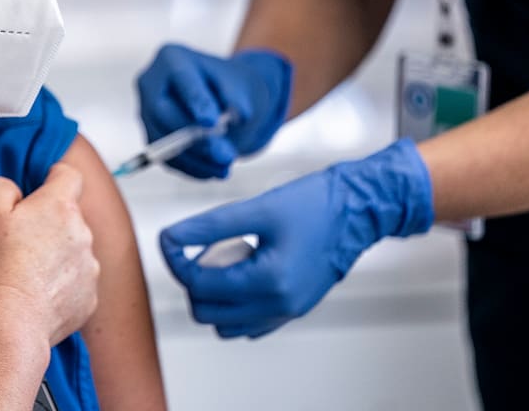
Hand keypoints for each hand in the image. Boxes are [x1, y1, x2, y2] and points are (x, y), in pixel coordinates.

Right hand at [0, 163, 99, 347]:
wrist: (10, 324)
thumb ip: (0, 187)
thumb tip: (13, 190)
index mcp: (59, 206)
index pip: (69, 176)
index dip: (54, 177)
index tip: (40, 187)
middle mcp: (82, 234)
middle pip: (68, 217)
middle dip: (47, 224)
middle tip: (15, 242)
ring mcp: (88, 268)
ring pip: (73, 251)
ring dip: (54, 256)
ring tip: (22, 274)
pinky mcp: (88, 299)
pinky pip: (74, 283)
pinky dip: (58, 286)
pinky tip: (34, 295)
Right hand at [136, 43, 292, 178]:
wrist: (221, 99)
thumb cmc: (229, 86)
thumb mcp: (241, 83)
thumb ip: (239, 96)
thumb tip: (239, 116)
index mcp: (171, 57)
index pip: (182, 79)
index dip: (195, 101)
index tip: (212, 121)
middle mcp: (150, 82)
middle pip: (164, 112)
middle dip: (195, 138)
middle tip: (225, 155)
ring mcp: (146, 111)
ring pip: (163, 140)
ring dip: (196, 159)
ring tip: (225, 168)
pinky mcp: (151, 137)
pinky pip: (166, 157)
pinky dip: (191, 167)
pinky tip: (213, 170)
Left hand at [159, 138, 432, 337]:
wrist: (357, 210)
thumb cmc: (314, 204)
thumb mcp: (256, 208)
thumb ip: (208, 225)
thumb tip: (170, 237)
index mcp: (268, 281)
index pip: (199, 285)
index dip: (176, 261)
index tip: (170, 239)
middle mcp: (278, 305)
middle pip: (206, 312)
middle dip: (193, 281)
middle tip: (200, 249)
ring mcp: (287, 311)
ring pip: (225, 324)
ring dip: (212, 296)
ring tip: (223, 259)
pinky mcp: (292, 309)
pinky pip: (249, 323)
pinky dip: (234, 304)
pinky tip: (241, 269)